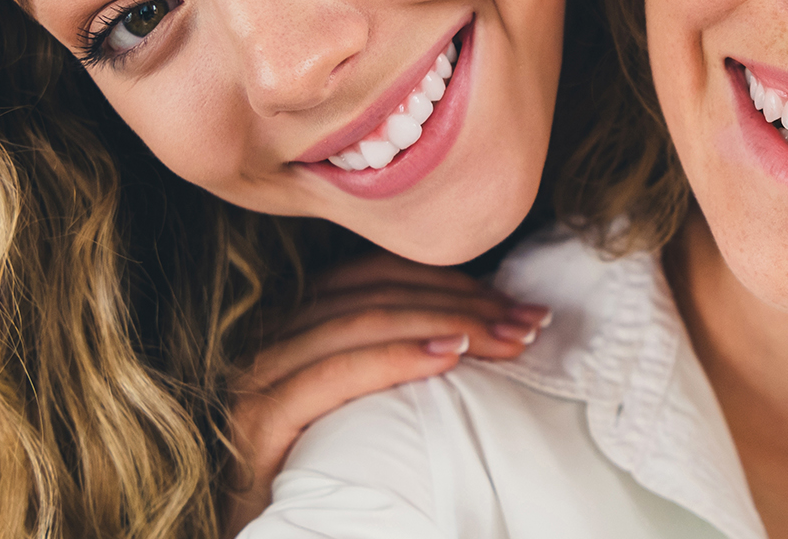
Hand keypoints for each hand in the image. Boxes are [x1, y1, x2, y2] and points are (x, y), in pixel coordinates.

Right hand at [220, 252, 551, 534]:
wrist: (280, 537)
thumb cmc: (325, 474)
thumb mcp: (367, 405)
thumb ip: (398, 356)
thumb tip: (483, 326)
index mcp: (298, 322)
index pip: (379, 275)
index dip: (451, 282)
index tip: (517, 304)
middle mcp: (273, 338)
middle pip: (377, 293)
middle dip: (462, 304)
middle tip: (527, 324)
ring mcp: (261, 378)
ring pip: (360, 322)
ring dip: (443, 323)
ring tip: (502, 341)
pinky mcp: (259, 422)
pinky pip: (331, 374)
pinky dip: (393, 358)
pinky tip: (446, 358)